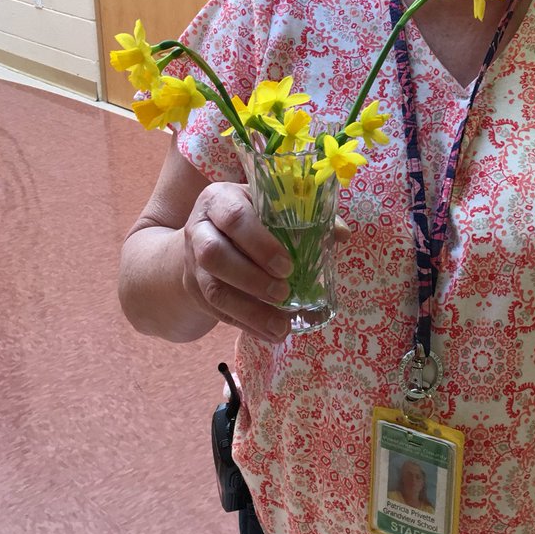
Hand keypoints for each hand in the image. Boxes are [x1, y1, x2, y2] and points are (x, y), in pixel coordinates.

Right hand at [182, 182, 348, 342]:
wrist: (203, 238)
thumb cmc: (248, 218)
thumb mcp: (268, 207)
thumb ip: (304, 217)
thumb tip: (342, 233)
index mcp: (219, 200)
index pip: (234, 217)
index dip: (260, 243)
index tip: (287, 265)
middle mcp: (200, 229)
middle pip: (214, 254)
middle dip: (252, 277)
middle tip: (284, 291)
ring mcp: (193, 263)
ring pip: (214, 289)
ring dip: (249, 310)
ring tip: (281, 325)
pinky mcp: (196, 291)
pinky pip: (218, 312)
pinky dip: (247, 324)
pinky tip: (270, 333)